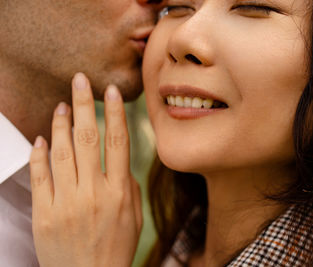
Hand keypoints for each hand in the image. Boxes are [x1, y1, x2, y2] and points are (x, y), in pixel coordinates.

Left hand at [29, 73, 141, 266]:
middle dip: (83, 105)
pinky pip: (40, 176)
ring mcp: (67, 203)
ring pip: (62, 151)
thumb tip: (117, 160)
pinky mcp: (45, 213)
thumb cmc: (116, 248)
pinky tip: (41, 136)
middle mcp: (93, 193)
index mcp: (119, 192)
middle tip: (79, 80)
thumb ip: (127, 185)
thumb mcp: (134, 217)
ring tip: (61, 105)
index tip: (110, 91)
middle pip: (88, 138)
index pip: (117, 142)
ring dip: (61, 124)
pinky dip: (40, 153)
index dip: (113, 113)